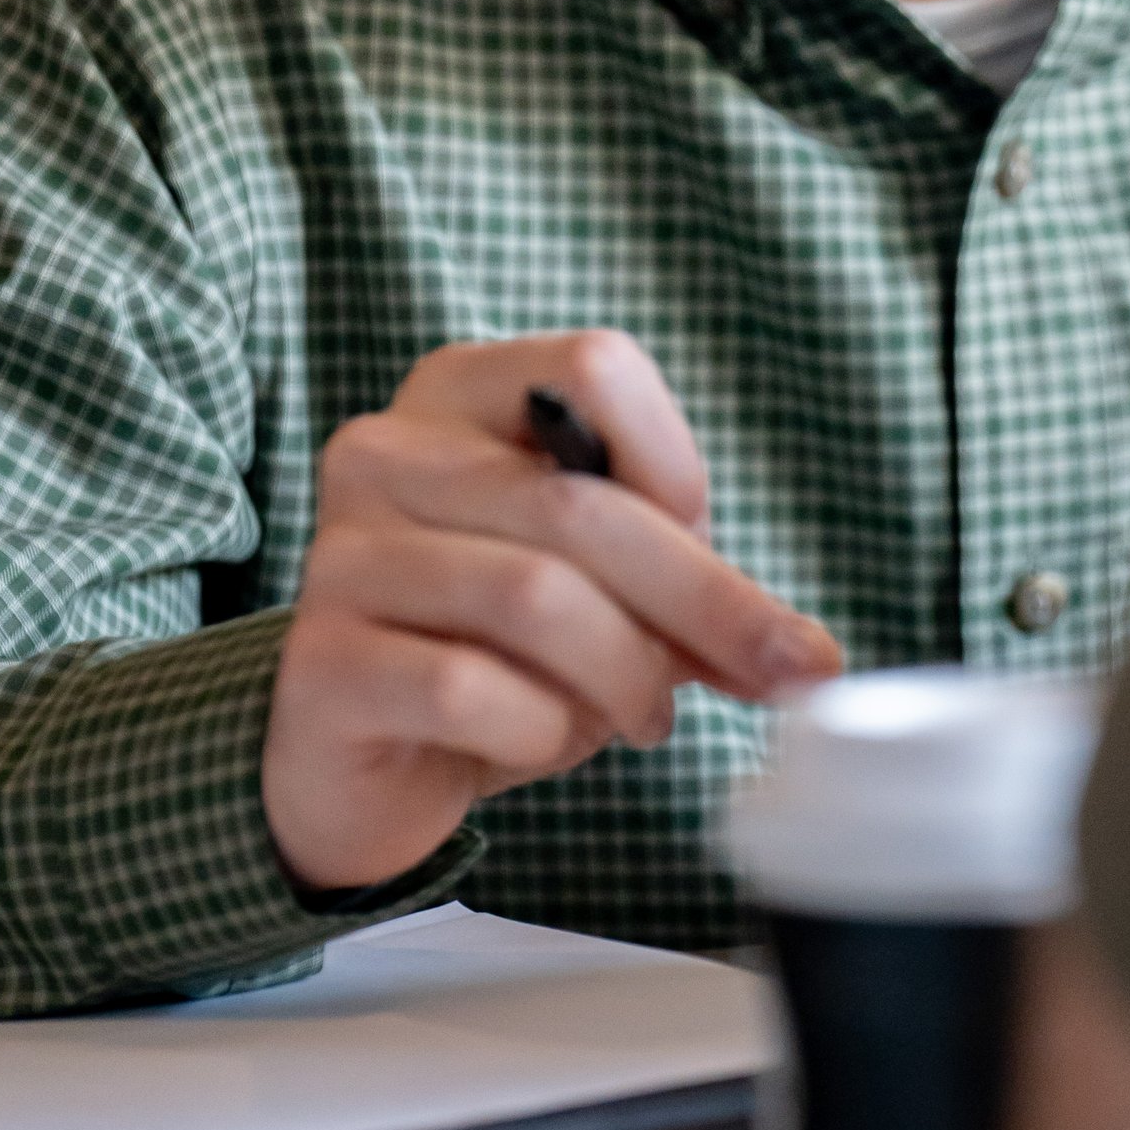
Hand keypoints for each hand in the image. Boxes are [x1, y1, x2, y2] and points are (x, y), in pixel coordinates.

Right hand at [261, 330, 840, 892]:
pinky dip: (539, 729)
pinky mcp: (319, 663)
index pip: (597, 366)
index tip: (706, 540)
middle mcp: (385, 451)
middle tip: (767, 675)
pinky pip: (466, 688)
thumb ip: (694, 592)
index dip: (675, 460)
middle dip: (701, 602)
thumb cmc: (498, 652)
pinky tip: (538, 742)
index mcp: (461, 393)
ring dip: (622, 676)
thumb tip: (810, 659)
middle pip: (581, 504)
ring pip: (534, 598)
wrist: (359, 763)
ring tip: (641, 716)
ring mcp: (340, 555)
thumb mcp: (607, 593)